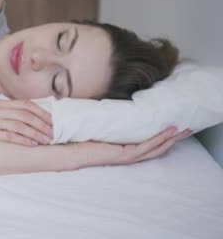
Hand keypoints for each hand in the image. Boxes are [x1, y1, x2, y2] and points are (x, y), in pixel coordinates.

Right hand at [0, 99, 52, 145]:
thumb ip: (7, 112)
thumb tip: (27, 118)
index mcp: (0, 103)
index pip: (26, 104)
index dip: (41, 112)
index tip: (52, 121)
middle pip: (26, 115)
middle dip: (42, 124)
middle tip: (53, 133)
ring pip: (20, 125)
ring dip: (36, 133)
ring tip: (46, 140)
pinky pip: (9, 135)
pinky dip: (22, 139)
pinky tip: (32, 144)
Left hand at [75, 126, 191, 166]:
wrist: (72, 151)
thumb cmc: (84, 140)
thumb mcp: (101, 129)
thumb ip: (110, 121)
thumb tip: (112, 104)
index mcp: (126, 149)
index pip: (149, 144)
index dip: (164, 137)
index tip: (175, 127)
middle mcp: (130, 155)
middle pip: (158, 147)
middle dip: (174, 138)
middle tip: (188, 128)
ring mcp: (129, 156)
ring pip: (156, 147)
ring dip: (170, 138)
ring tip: (183, 129)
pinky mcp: (125, 155)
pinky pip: (146, 146)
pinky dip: (158, 139)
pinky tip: (167, 132)